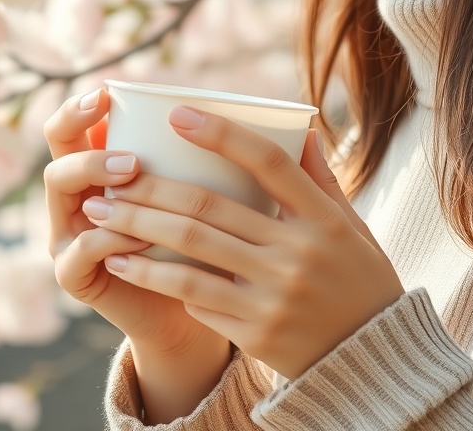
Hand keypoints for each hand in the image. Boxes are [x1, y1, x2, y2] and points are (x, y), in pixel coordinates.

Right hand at [42, 88, 228, 359]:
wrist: (200, 320)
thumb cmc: (219, 253)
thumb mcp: (233, 205)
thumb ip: (250, 168)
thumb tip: (307, 132)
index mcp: (107, 165)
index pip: (76, 123)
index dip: (82, 106)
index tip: (108, 91)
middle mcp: (81, 194)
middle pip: (58, 150)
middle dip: (87, 141)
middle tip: (132, 150)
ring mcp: (72, 233)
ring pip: (62, 190)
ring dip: (95, 177)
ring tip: (132, 175)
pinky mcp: (75, 274)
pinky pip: (80, 248)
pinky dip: (107, 237)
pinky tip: (134, 234)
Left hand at [84, 105, 404, 380]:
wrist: (373, 359)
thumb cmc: (358, 282)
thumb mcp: (352, 228)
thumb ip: (321, 181)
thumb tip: (303, 126)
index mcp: (322, 219)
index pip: (268, 161)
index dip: (220, 134)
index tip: (176, 114)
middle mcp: (298, 253)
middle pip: (209, 207)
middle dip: (150, 188)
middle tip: (108, 176)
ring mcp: (275, 295)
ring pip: (191, 252)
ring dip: (137, 230)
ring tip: (100, 216)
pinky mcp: (256, 332)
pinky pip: (198, 297)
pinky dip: (160, 276)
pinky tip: (126, 261)